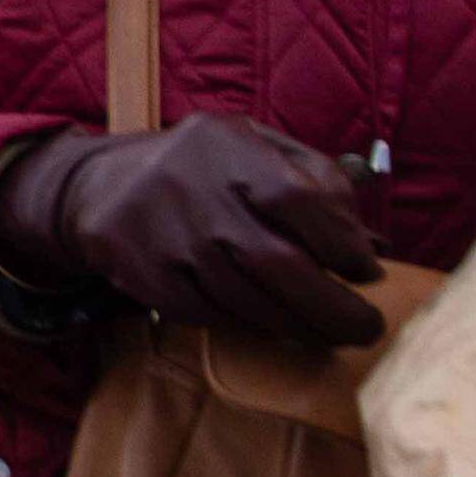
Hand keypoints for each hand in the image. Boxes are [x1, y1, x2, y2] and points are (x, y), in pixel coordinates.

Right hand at [0, 116, 385, 346]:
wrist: (102, 187)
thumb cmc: (203, 167)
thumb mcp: (256, 145)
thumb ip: (317, 180)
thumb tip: (374, 247)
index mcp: (228, 148)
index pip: (298, 199)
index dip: (343, 243)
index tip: (367, 271)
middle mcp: (192, 191)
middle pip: (278, 263)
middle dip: (333, 307)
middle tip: (366, 327)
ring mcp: (164, 238)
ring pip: (247, 301)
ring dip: (299, 325)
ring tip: (327, 331)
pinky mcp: (146, 278)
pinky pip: (213, 316)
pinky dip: (251, 326)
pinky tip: (273, 322)